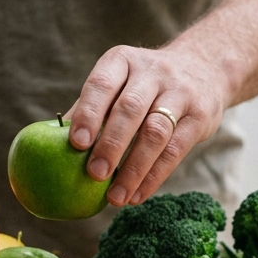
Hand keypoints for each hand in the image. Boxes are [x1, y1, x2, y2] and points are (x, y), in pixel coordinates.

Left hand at [64, 45, 231, 205]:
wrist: (204, 68)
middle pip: (130, 109)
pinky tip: (138, 195)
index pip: (103, 84)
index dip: (89, 113)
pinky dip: (155, 176)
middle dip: (111, 144)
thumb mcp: (121, 81)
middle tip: (94, 174)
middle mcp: (153, 72)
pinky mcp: (200, 116)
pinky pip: (176, 150)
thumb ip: (92, 107)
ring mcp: (180, 92)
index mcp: (123, 61)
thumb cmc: (146, 84)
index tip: (76, 144)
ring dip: (134, 168)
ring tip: (116, 197)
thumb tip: (53, 143)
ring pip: (156, 132)